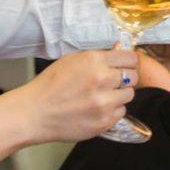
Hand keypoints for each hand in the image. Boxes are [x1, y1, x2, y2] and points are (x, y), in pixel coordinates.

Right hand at [15, 47, 138, 143]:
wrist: (35, 112)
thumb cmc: (50, 84)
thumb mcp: (71, 61)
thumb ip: (98, 56)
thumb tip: (119, 48)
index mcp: (94, 60)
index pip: (131, 58)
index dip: (128, 61)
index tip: (124, 65)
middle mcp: (102, 79)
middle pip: (133, 76)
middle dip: (125, 78)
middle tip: (111, 82)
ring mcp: (105, 102)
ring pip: (129, 95)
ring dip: (119, 95)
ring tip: (101, 96)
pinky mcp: (104, 121)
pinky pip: (121, 112)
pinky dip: (112, 110)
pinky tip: (96, 108)